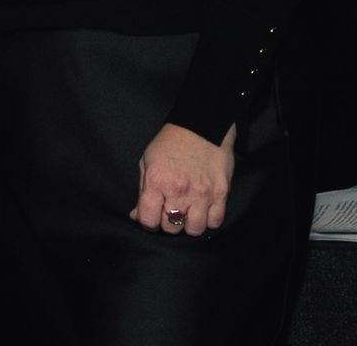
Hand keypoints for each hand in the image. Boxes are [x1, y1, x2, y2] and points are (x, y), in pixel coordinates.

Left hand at [130, 121, 235, 236]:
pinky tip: (203, 210)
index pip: (148, 220)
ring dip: (188, 225)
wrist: (201, 126)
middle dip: (167, 223)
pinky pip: (215, 222)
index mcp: (157, 182)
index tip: (150, 217)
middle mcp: (179, 191)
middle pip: (171, 228)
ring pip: (194, 230)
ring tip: (187, 213)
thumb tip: (136, 215)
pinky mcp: (221, 194)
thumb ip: (142, 191)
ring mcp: (202, 194)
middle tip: (169, 211)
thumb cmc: (170, 143)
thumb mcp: (147, 161)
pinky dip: (209, 220)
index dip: (147, 222)